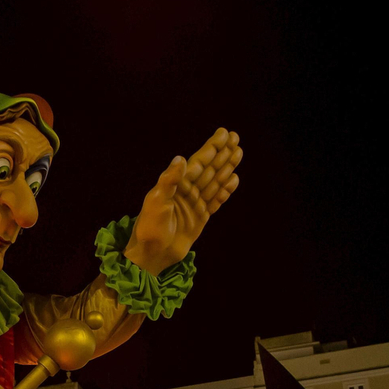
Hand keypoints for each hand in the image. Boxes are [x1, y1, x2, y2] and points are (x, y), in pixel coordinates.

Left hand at [126, 127, 241, 274]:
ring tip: (238, 153)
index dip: (212, 148)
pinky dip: (225, 190)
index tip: (224, 134)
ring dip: (227, 168)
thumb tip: (180, 158)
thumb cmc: (149, 228)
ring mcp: (195, 204)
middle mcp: (187, 191)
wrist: (152, 254)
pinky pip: (216, 200)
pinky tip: (234, 179)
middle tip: (235, 137)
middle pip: (209, 168)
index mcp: (176, 184)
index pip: (199, 162)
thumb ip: (169, 179)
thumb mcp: (156, 201)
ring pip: (215, 181)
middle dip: (222, 153)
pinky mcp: (200, 217)